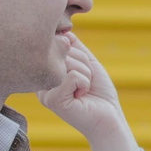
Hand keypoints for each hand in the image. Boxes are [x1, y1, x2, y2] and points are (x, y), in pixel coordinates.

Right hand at [39, 36, 139, 150]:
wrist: (109, 119)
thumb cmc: (99, 93)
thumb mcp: (87, 63)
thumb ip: (75, 47)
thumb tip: (64, 32)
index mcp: (47, 72)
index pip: (59, 45)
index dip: (78, 54)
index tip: (83, 72)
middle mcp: (41, 82)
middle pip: (63, 52)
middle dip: (84, 64)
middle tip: (86, 83)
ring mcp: (44, 92)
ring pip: (68, 62)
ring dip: (86, 75)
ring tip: (84, 90)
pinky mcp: (53, 100)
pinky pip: (72, 75)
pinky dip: (85, 83)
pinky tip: (82, 96)